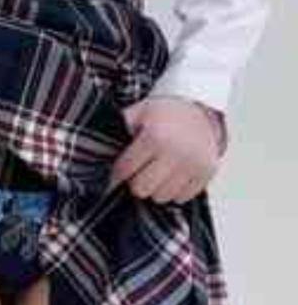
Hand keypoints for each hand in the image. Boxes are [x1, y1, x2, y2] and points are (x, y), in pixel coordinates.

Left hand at [108, 96, 224, 202]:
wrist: (199, 107)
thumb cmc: (163, 113)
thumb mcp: (137, 113)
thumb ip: (118, 130)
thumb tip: (96, 153)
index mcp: (155, 137)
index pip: (124, 171)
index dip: (117, 172)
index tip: (118, 171)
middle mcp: (176, 152)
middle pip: (142, 189)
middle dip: (136, 182)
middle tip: (139, 172)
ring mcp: (193, 164)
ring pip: (161, 197)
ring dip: (155, 188)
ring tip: (157, 173)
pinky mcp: (207, 172)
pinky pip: (182, 197)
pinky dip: (174, 191)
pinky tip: (172, 176)